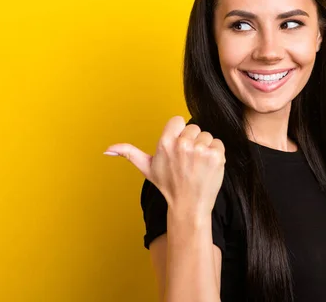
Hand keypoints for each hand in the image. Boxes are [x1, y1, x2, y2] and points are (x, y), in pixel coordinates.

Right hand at [104, 116, 225, 214]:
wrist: (188, 205)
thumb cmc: (168, 185)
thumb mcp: (147, 168)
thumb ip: (129, 153)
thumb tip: (107, 150)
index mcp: (165, 142)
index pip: (178, 120)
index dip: (179, 133)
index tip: (177, 148)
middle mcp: (182, 144)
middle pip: (194, 127)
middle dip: (192, 141)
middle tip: (187, 160)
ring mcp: (200, 149)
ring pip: (207, 136)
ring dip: (205, 148)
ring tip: (197, 165)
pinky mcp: (216, 156)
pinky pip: (218, 144)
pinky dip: (216, 154)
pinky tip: (207, 167)